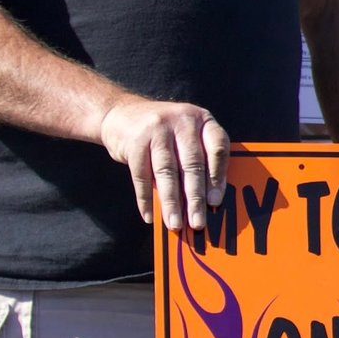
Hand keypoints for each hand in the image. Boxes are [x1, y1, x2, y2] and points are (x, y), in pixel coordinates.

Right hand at [97, 96, 229, 230]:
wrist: (120, 113)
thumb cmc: (164, 133)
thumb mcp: (186, 135)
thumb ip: (200, 159)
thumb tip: (207, 202)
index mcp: (202, 119)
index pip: (217, 148)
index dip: (218, 176)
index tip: (216, 202)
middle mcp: (182, 120)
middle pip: (192, 164)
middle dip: (195, 198)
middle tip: (197, 222)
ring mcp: (157, 129)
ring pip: (167, 172)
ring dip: (171, 203)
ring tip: (175, 224)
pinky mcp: (135, 141)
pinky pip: (142, 175)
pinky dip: (145, 198)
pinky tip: (149, 216)